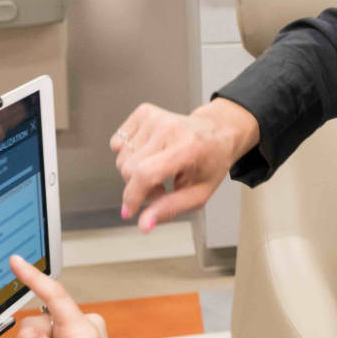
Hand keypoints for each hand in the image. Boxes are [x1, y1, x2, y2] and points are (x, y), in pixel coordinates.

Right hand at [111, 101, 260, 231]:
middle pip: (129, 168)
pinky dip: (128, 153)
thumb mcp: (199, 193)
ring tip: (157, 172)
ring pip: (121, 157)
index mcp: (187, 148)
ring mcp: (155, 118)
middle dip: (138, 187)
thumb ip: (170, 209)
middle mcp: (169, 129)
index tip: (130, 211)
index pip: (146, 173)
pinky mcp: (144, 112)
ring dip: (135, 172)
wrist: (218, 132)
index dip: (133, 197)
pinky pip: (118, 141)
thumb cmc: (211, 162)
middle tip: (160, 188)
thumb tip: (144, 224)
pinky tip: (148, 155)